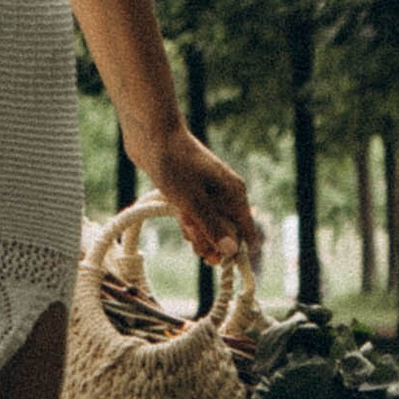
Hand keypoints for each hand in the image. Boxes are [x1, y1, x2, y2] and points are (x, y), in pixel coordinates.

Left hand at [139, 130, 264, 273]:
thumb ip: (212, 227)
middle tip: (195, 244)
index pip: (247, 231)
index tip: (217, 263)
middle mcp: (226, 193)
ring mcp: (209, 191)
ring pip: (209, 224)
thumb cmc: (174, 164)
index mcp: (234, 194)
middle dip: (211, 242)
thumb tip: (231, 251)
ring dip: (197, 232)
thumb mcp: (192, 201)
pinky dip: (189, 221)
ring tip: (184, 223)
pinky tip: (181, 219)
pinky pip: (196, 215)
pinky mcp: (192, 190)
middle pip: (227, 231)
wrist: (151, 134)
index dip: (235, 251)